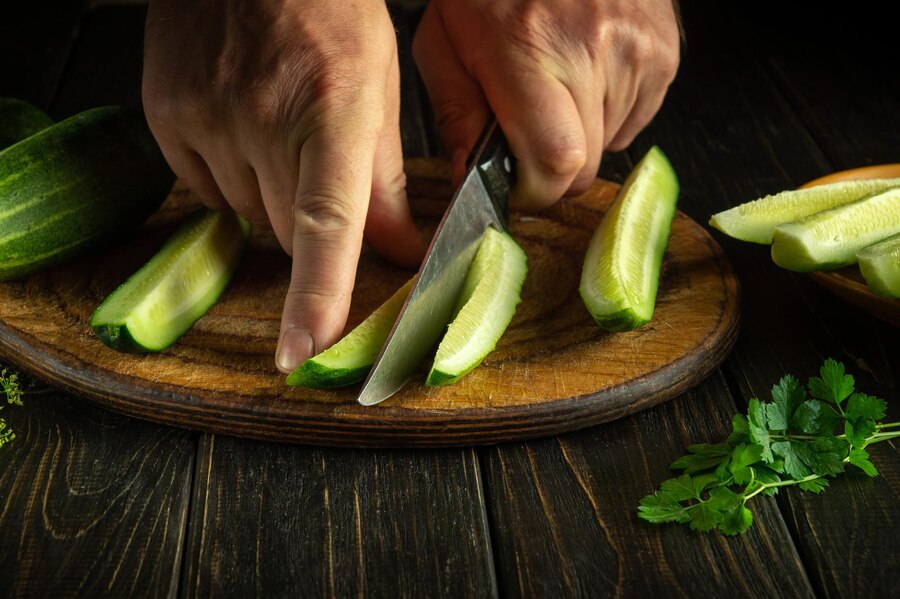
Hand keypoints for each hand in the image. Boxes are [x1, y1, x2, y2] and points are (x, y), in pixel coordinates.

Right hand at [142, 0, 424, 372]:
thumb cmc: (329, 12)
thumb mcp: (377, 87)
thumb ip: (384, 181)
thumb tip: (399, 252)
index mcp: (332, 110)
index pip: (327, 225)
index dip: (317, 296)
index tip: (303, 352)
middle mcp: (262, 120)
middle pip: (290, 234)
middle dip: (315, 229)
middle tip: (320, 173)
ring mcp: (205, 118)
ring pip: (248, 216)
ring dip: (272, 200)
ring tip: (281, 134)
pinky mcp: (167, 117)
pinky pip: (206, 190)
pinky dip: (231, 180)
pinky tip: (244, 131)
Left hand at [413, 0, 680, 208]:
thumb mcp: (444, 44)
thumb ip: (455, 117)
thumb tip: (468, 180)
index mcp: (529, 49)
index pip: (555, 161)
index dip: (535, 191)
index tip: (516, 187)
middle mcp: (592, 49)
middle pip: (585, 167)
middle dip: (553, 171)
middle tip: (528, 138)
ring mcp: (637, 50)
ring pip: (610, 146)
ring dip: (580, 137)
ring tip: (557, 90)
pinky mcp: (664, 51)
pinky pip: (636, 120)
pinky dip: (608, 115)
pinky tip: (585, 77)